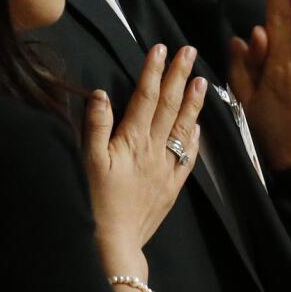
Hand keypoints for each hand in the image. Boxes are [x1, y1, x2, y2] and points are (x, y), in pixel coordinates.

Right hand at [85, 44, 205, 273]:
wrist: (115, 242)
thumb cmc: (96, 201)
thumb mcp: (88, 161)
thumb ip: (96, 125)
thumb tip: (101, 93)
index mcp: (133, 140)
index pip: (146, 97)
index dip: (153, 71)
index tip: (161, 49)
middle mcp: (154, 150)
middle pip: (169, 106)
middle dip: (179, 77)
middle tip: (189, 52)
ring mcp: (165, 168)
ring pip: (183, 128)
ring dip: (193, 102)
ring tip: (202, 81)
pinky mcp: (171, 187)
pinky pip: (187, 158)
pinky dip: (194, 139)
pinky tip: (198, 127)